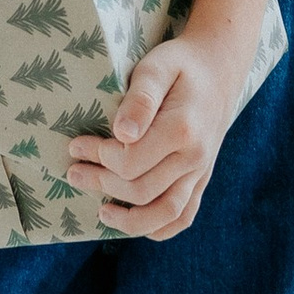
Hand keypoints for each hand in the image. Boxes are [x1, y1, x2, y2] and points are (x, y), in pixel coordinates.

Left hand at [67, 36, 233, 241]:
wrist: (219, 69)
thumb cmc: (180, 65)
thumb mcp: (156, 67)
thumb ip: (140, 99)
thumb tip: (122, 133)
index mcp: (182, 130)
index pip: (130, 161)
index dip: (98, 158)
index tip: (77, 146)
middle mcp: (195, 157)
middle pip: (141, 189)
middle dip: (101, 183)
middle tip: (74, 171)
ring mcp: (200, 171)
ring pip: (165, 214)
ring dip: (128, 220)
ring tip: (101, 211)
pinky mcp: (201, 178)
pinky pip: (183, 216)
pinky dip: (159, 228)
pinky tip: (133, 223)